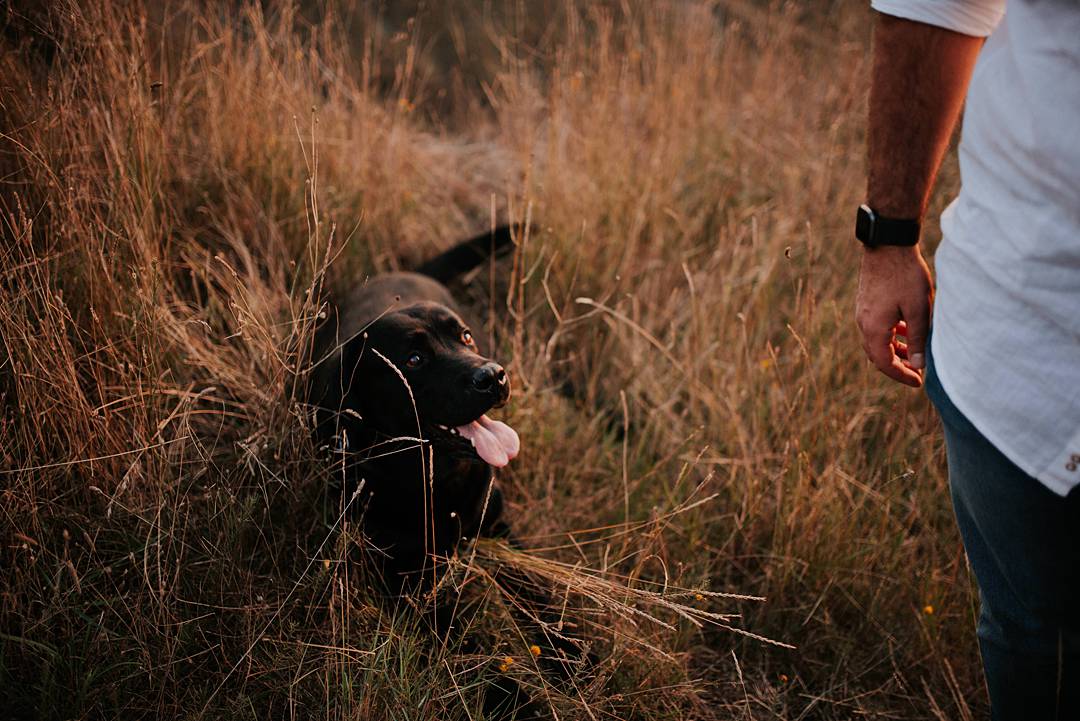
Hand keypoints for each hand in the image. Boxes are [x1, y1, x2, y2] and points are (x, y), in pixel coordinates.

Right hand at [855, 245, 932, 387]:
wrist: (888, 244)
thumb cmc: (905, 275)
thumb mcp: (918, 310)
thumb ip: (917, 340)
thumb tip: (917, 365)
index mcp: (873, 328)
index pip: (884, 363)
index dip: (901, 375)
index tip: (918, 381)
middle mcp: (863, 323)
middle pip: (877, 355)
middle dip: (897, 365)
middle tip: (916, 371)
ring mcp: (862, 312)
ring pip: (877, 340)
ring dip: (894, 349)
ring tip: (914, 352)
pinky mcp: (866, 302)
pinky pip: (876, 327)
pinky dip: (890, 335)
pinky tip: (906, 329)